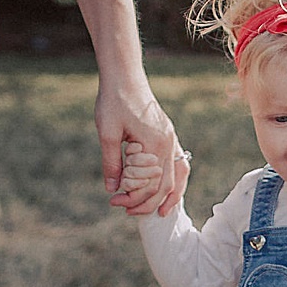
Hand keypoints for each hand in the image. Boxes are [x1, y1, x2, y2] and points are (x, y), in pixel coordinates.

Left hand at [97, 79, 186, 215]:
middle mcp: (169, 143)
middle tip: (127, 210)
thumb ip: (111, 162)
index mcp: (156, 145)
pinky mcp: (167, 134)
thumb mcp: (107, 133)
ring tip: (160, 210)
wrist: (125, 76)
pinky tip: (163, 187)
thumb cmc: (114, 101)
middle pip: (166, 185)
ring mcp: (171, 139)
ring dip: (170, 195)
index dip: (134, 199)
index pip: (151, 185)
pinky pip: (178, 163)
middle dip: (147, 202)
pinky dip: (173, 179)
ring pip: (179, 175)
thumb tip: (112, 189)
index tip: (114, 201)